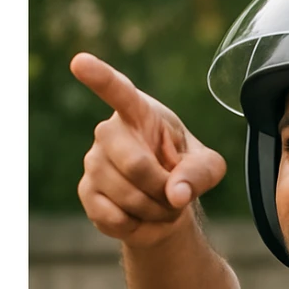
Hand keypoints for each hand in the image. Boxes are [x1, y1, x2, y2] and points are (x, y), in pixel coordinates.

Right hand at [71, 53, 226, 248]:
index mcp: (140, 114)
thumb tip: (175, 193)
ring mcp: (93, 162)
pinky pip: (114, 217)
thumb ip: (200, 174)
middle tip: (175, 195)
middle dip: (163, 188)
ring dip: (156, 210)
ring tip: (162, 205)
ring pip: (126, 195)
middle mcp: (110, 132)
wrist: (166, 205)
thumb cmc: (186, 173)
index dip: (100, 78)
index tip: (81, 63)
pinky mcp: (87, 192)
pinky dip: (139, 226)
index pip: (119, 92)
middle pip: (134, 164)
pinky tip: (141, 217)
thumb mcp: (208, 168)